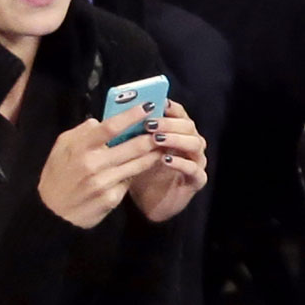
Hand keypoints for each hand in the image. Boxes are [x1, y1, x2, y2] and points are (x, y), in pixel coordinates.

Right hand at [38, 104, 161, 228]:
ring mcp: (104, 182)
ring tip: (162, 146)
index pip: (110, 127)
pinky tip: (145, 166)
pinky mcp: (111, 198)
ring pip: (138, 164)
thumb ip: (79, 132)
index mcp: (79, 148)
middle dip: (151, 136)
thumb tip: (98, 121)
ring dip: (153, 154)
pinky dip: (139, 172)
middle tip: (163, 128)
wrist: (54, 214)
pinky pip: (130, 180)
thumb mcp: (60, 149)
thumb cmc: (57, 176)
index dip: (132, 115)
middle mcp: (93, 164)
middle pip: (132, 146)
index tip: (148, 106)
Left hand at [127, 99, 207, 222]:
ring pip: (195, 144)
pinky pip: (194, 169)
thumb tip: (107, 115)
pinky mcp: (196, 180)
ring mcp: (196, 161)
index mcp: (177, 132)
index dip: (169, 107)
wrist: (148, 202)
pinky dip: (180, 163)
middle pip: (188, 126)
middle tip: (150, 123)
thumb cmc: (140, 171)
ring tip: (156, 139)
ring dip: (175, 139)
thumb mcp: (132, 150)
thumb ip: (128, 133)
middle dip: (169, 122)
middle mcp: (190, 143)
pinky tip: (165, 159)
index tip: (156, 102)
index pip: (178, 113)